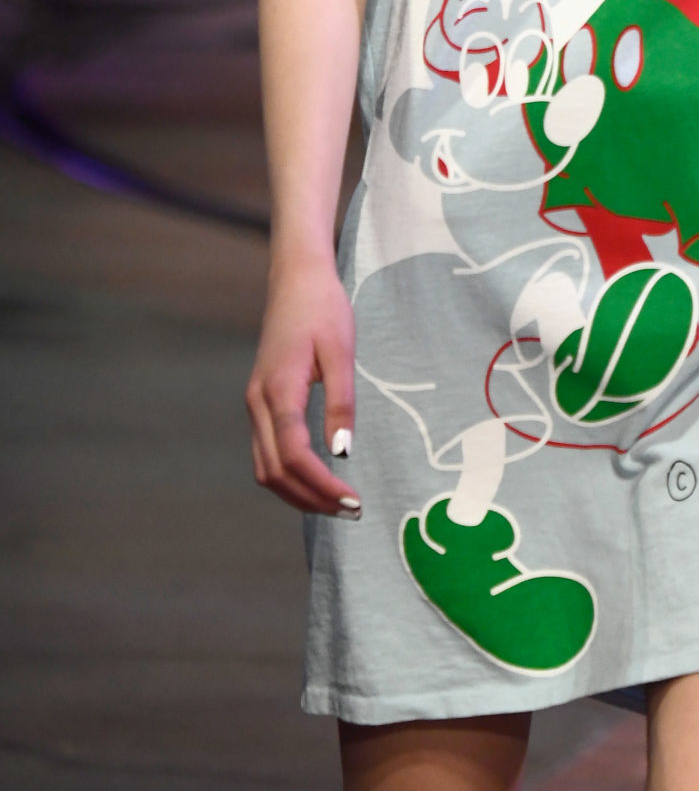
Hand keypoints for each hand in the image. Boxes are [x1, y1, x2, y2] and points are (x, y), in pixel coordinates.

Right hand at [246, 254, 360, 515]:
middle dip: (310, 499)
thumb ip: (341, 401)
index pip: (294, 456)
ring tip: (335, 503)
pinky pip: (267, 451)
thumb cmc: (323, 309)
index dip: (321, 485)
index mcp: (278, 390)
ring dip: (297, 492)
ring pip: (265, 467)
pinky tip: (316, 478)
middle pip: (275, 472)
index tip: (352, 501)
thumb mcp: (341, 350)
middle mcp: (258, 402)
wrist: (296, 279)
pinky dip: (288, 475)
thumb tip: (342, 452)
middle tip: (350, 511)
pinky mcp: (260, 400)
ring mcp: (254, 403)